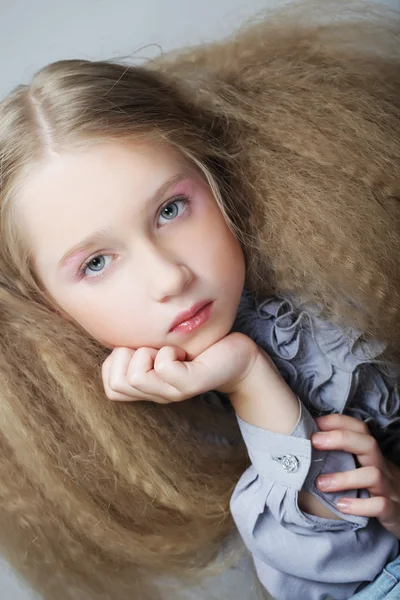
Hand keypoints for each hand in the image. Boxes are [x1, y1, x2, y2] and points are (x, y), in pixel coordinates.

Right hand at [102, 332, 258, 403]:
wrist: (237, 357)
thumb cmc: (196, 347)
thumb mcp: (158, 348)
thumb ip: (135, 350)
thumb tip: (113, 340)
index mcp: (148, 388)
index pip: (111, 388)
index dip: (116, 363)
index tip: (142, 349)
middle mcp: (159, 395)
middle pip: (118, 383)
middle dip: (128, 355)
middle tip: (156, 348)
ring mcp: (174, 393)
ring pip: (135, 376)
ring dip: (147, 352)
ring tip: (170, 349)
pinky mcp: (192, 383)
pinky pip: (164, 366)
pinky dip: (168, 350)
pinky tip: (183, 351)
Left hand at [312, 414, 399, 537]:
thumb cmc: (375, 489)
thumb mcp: (362, 469)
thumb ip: (342, 457)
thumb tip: (306, 445)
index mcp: (372, 455)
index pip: (360, 429)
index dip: (338, 422)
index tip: (314, 424)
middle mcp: (382, 467)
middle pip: (368, 444)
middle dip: (340, 438)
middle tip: (314, 442)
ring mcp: (389, 488)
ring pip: (373, 474)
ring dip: (344, 477)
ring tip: (321, 483)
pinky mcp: (392, 510)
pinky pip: (380, 505)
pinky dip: (360, 505)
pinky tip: (341, 506)